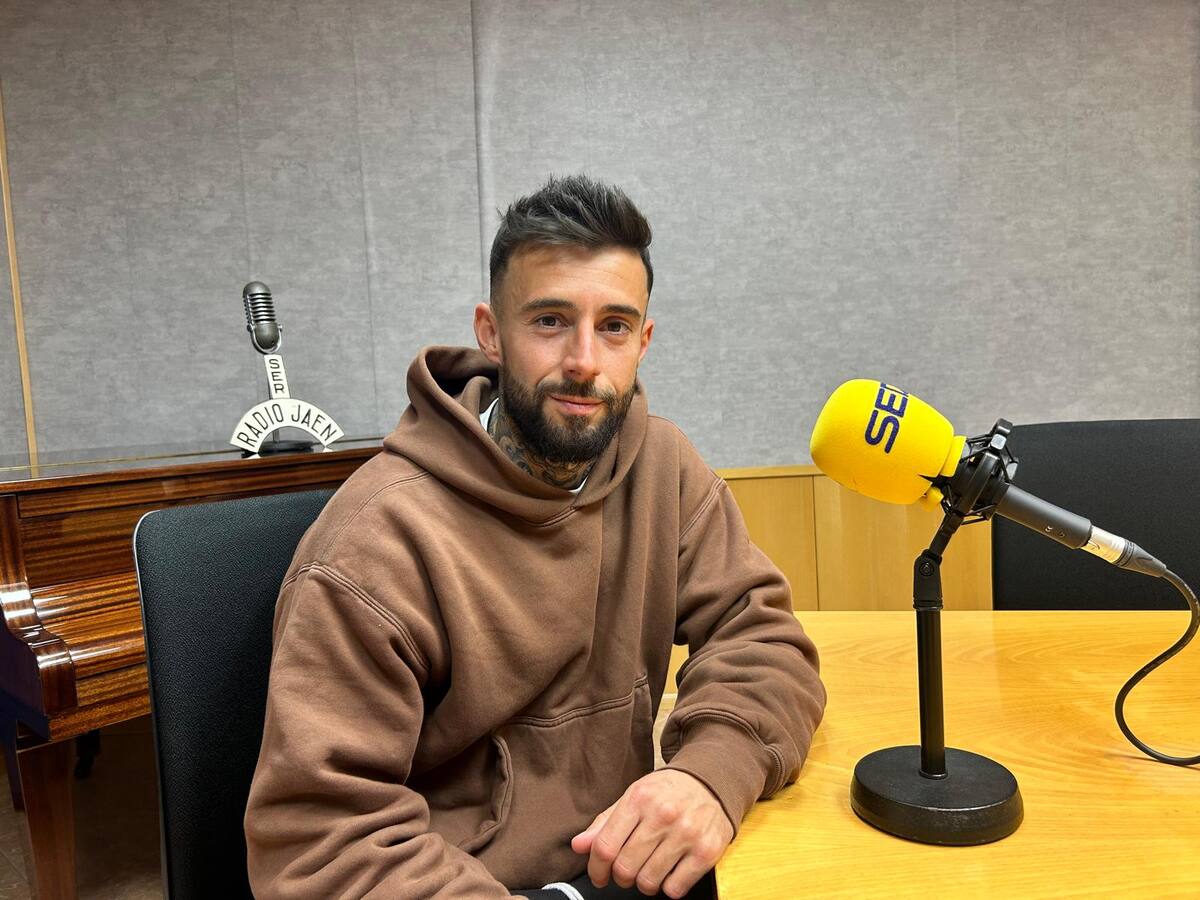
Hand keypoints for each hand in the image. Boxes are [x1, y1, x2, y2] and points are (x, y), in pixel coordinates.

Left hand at [570, 769, 732, 897]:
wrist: (711, 781)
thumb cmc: (666, 792)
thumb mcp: (633, 797)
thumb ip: (605, 823)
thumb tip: (578, 846)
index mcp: (639, 799)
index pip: (605, 847)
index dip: (596, 869)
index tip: (599, 875)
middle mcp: (662, 815)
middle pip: (625, 868)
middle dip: (620, 877)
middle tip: (626, 872)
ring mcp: (686, 834)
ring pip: (648, 882)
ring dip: (644, 884)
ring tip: (648, 871)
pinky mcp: (707, 851)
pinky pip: (675, 889)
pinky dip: (668, 887)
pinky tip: (670, 872)